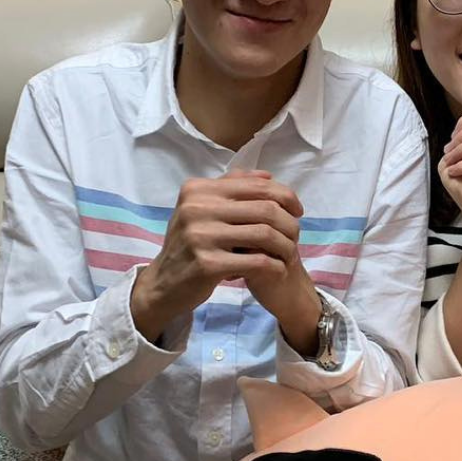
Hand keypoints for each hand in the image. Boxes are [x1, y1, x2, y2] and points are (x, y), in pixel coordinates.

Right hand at [130, 171, 319, 350]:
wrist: (163, 283)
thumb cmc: (190, 244)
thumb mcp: (202, 210)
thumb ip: (232, 189)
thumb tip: (268, 176)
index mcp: (198, 189)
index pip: (256, 186)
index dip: (286, 196)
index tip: (298, 211)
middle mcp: (197, 208)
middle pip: (265, 209)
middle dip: (289, 223)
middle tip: (296, 236)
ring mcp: (200, 236)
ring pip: (264, 234)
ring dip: (285, 246)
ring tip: (290, 254)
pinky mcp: (207, 264)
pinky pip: (256, 261)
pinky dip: (275, 266)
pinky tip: (279, 270)